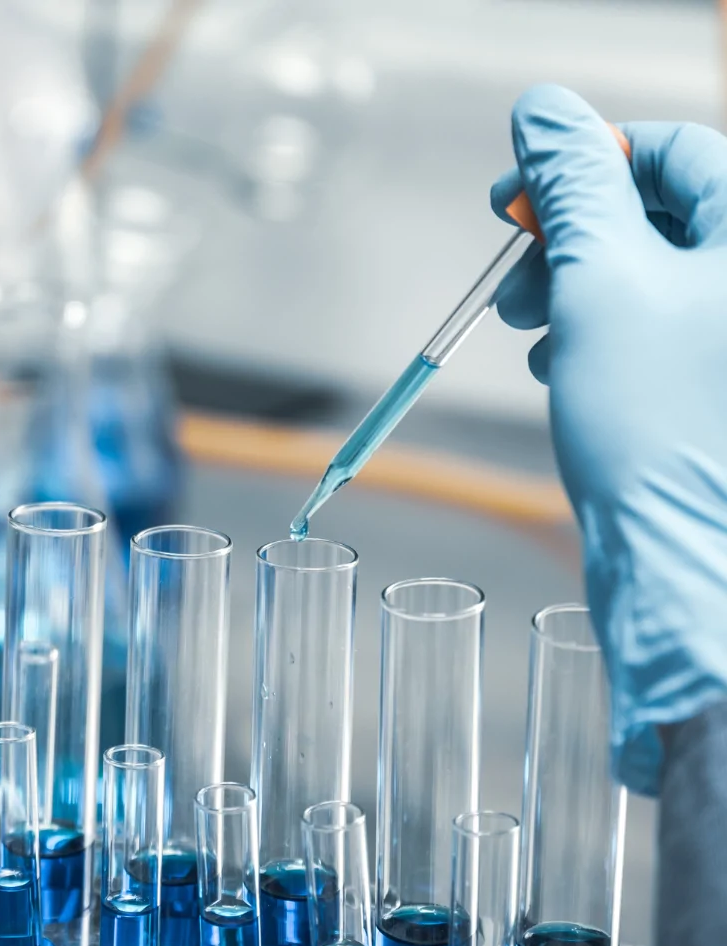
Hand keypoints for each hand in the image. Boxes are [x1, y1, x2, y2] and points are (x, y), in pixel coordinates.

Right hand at [491, 84, 726, 794]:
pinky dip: (599, 337)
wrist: (684, 558)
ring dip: (577, 290)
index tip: (515, 196)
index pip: (675, 153)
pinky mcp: (708, 388)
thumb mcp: (600, 285)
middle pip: (661, 215)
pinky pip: (652, 333)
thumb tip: (544, 112)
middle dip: (574, 236)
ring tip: (530, 328)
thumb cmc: (657, 430)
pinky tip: (562, 364)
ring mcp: (726, 341)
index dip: (586, 163)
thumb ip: (573, 188)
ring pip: (649, 278)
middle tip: (516, 273)